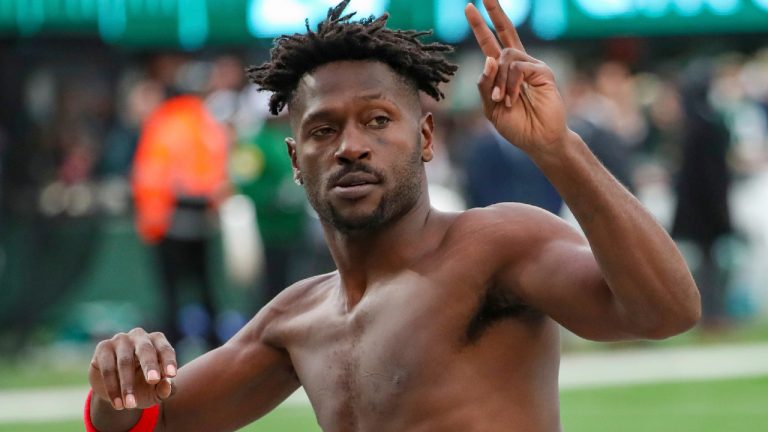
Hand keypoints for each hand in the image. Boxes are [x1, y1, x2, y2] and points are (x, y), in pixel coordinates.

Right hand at [89, 328, 176, 409]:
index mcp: (157, 341)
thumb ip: (165, 389)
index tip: (171, 375)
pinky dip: (112, 388)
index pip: (165, 349)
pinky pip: (108, 368)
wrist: (118, 391)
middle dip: (150, 365)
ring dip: (127, 385)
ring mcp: (120, 340)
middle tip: (153, 380)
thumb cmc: (144, 385)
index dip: (168, 361)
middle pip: (145, 349)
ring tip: (130, 405)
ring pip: (124, 361)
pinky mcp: (103, 348)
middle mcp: (139, 336)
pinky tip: (118, 404)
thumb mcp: (156, 391)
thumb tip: (167, 386)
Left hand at [465, 0, 567, 155]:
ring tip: (501, 100)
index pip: (490, 43)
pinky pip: (518, 68)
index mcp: (503, 72)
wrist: (538, 141)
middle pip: (505, 32)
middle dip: (494, 13)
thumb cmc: (516, 126)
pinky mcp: (543, 71)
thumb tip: (489, 58)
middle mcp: (518, 64)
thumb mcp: (489, 107)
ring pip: (504, 57)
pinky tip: (511, 99)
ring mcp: (532, 66)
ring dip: (498, 81)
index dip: (481, 26)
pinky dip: (510, 85)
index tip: (470, 7)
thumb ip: (485, 84)